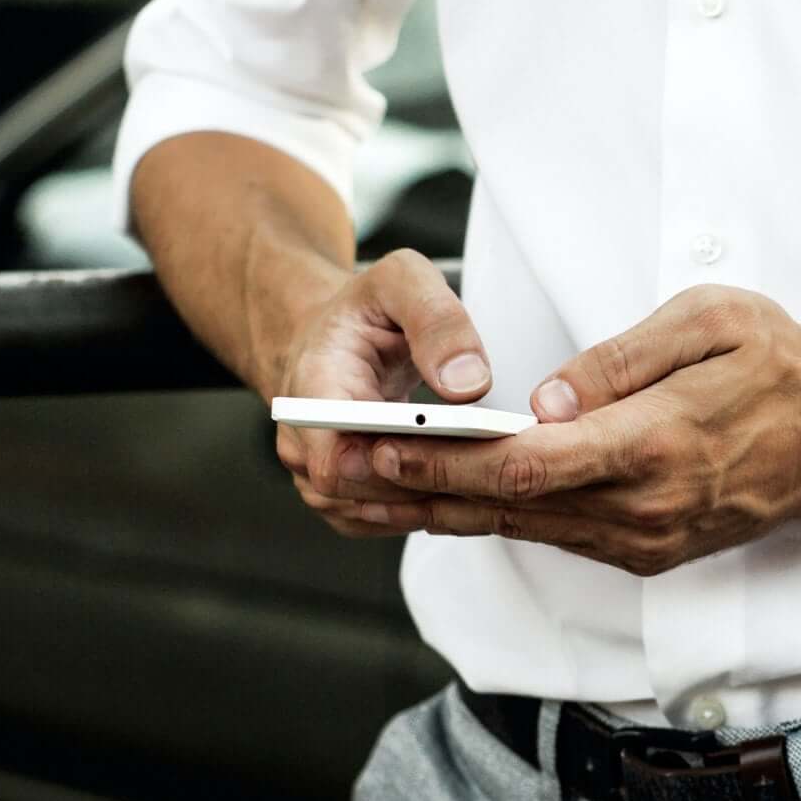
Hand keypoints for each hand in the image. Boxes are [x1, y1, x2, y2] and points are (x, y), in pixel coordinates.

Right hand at [270, 249, 493, 536]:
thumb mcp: (403, 281)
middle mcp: (306, 441)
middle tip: (494, 469)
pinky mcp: (348, 496)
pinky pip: (386, 519)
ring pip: (378, 514)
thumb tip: (467, 383)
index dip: (388, 468)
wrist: (340, 336)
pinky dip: (429, 508)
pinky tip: (470, 487)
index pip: (334, 457)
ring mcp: (322, 476)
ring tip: (492, 479)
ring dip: (434, 500)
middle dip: (428, 482)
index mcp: (312, 387)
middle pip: (362, 493)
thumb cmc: (366, 311)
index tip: (444, 454)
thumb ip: (437, 321)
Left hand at [360, 286, 800, 575]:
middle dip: (421, 487)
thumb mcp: (710, 323)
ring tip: (374, 489)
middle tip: (343, 469)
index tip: (382, 441)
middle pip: (510, 506)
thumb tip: (544, 399)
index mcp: (656, 446)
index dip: (445, 457)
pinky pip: (561, 538)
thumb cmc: (785, 362)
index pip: (526, 463)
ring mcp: (650, 541)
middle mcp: (646, 509)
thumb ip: (620, 362)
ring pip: (528, 530)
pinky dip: (501, 519)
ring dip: (448, 511)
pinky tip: (454, 501)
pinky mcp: (654, 552)